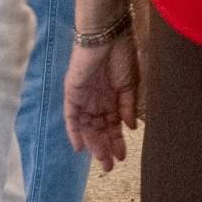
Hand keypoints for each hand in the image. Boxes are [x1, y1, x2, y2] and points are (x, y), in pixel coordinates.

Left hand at [64, 31, 139, 170]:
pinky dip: (74, 132)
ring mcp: (84, 97)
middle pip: (99, 129)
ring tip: (101, 160)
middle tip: (109, 167)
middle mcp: (97, 100)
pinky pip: (71, 117)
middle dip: (105, 148)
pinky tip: (80, 147)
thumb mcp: (130, 83)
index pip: (113, 125)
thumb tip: (131, 127)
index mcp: (112, 96)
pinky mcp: (72, 93)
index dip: (117, 141)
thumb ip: (128, 106)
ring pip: (87, 127)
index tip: (123, 157)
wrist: (106, 35)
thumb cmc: (122, 54)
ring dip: (93, 144)